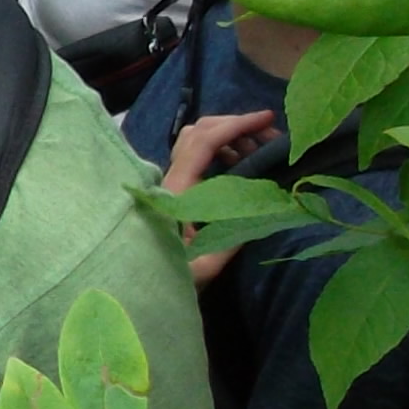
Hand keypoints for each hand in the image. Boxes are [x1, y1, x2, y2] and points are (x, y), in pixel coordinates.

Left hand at [162, 107, 283, 287]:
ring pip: (195, 140)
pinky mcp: (173, 189)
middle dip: (235, 125)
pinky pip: (195, 156)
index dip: (236, 124)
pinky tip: (241, 161)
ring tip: (260, 149)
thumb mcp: (205, 267)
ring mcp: (169, 183)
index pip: (204, 142)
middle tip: (270, 134)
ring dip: (228, 136)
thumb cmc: (168, 279)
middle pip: (198, 132)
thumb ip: (233, 237)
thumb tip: (267, 206)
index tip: (268, 118)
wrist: (138, 291)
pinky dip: (220, 149)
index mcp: (176, 192)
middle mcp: (169, 180)